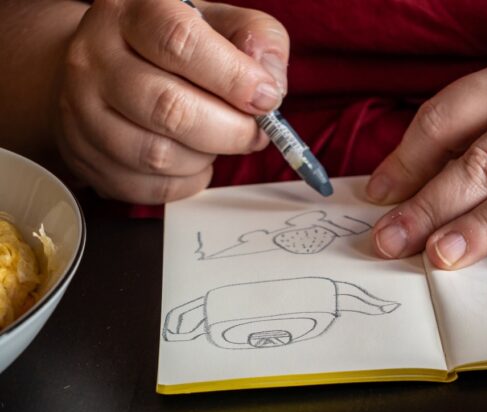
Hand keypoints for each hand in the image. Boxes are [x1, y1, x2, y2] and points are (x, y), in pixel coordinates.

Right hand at [56, 0, 288, 202]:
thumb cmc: (164, 49)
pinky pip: (150, 188)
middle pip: (169, 108)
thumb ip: (254, 39)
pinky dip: (187, 182)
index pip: (180, 42)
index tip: (266, 98)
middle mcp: (96, 58)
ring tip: (216, 142)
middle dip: (228, 130)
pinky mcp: (88, 159)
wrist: (95, 71)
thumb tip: (271, 83)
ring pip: (158, 155)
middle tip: (253, 134)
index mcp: (131, 12)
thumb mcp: (214, 23)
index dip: (232, 76)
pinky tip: (193, 161)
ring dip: (204, 158)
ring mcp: (84, 113)